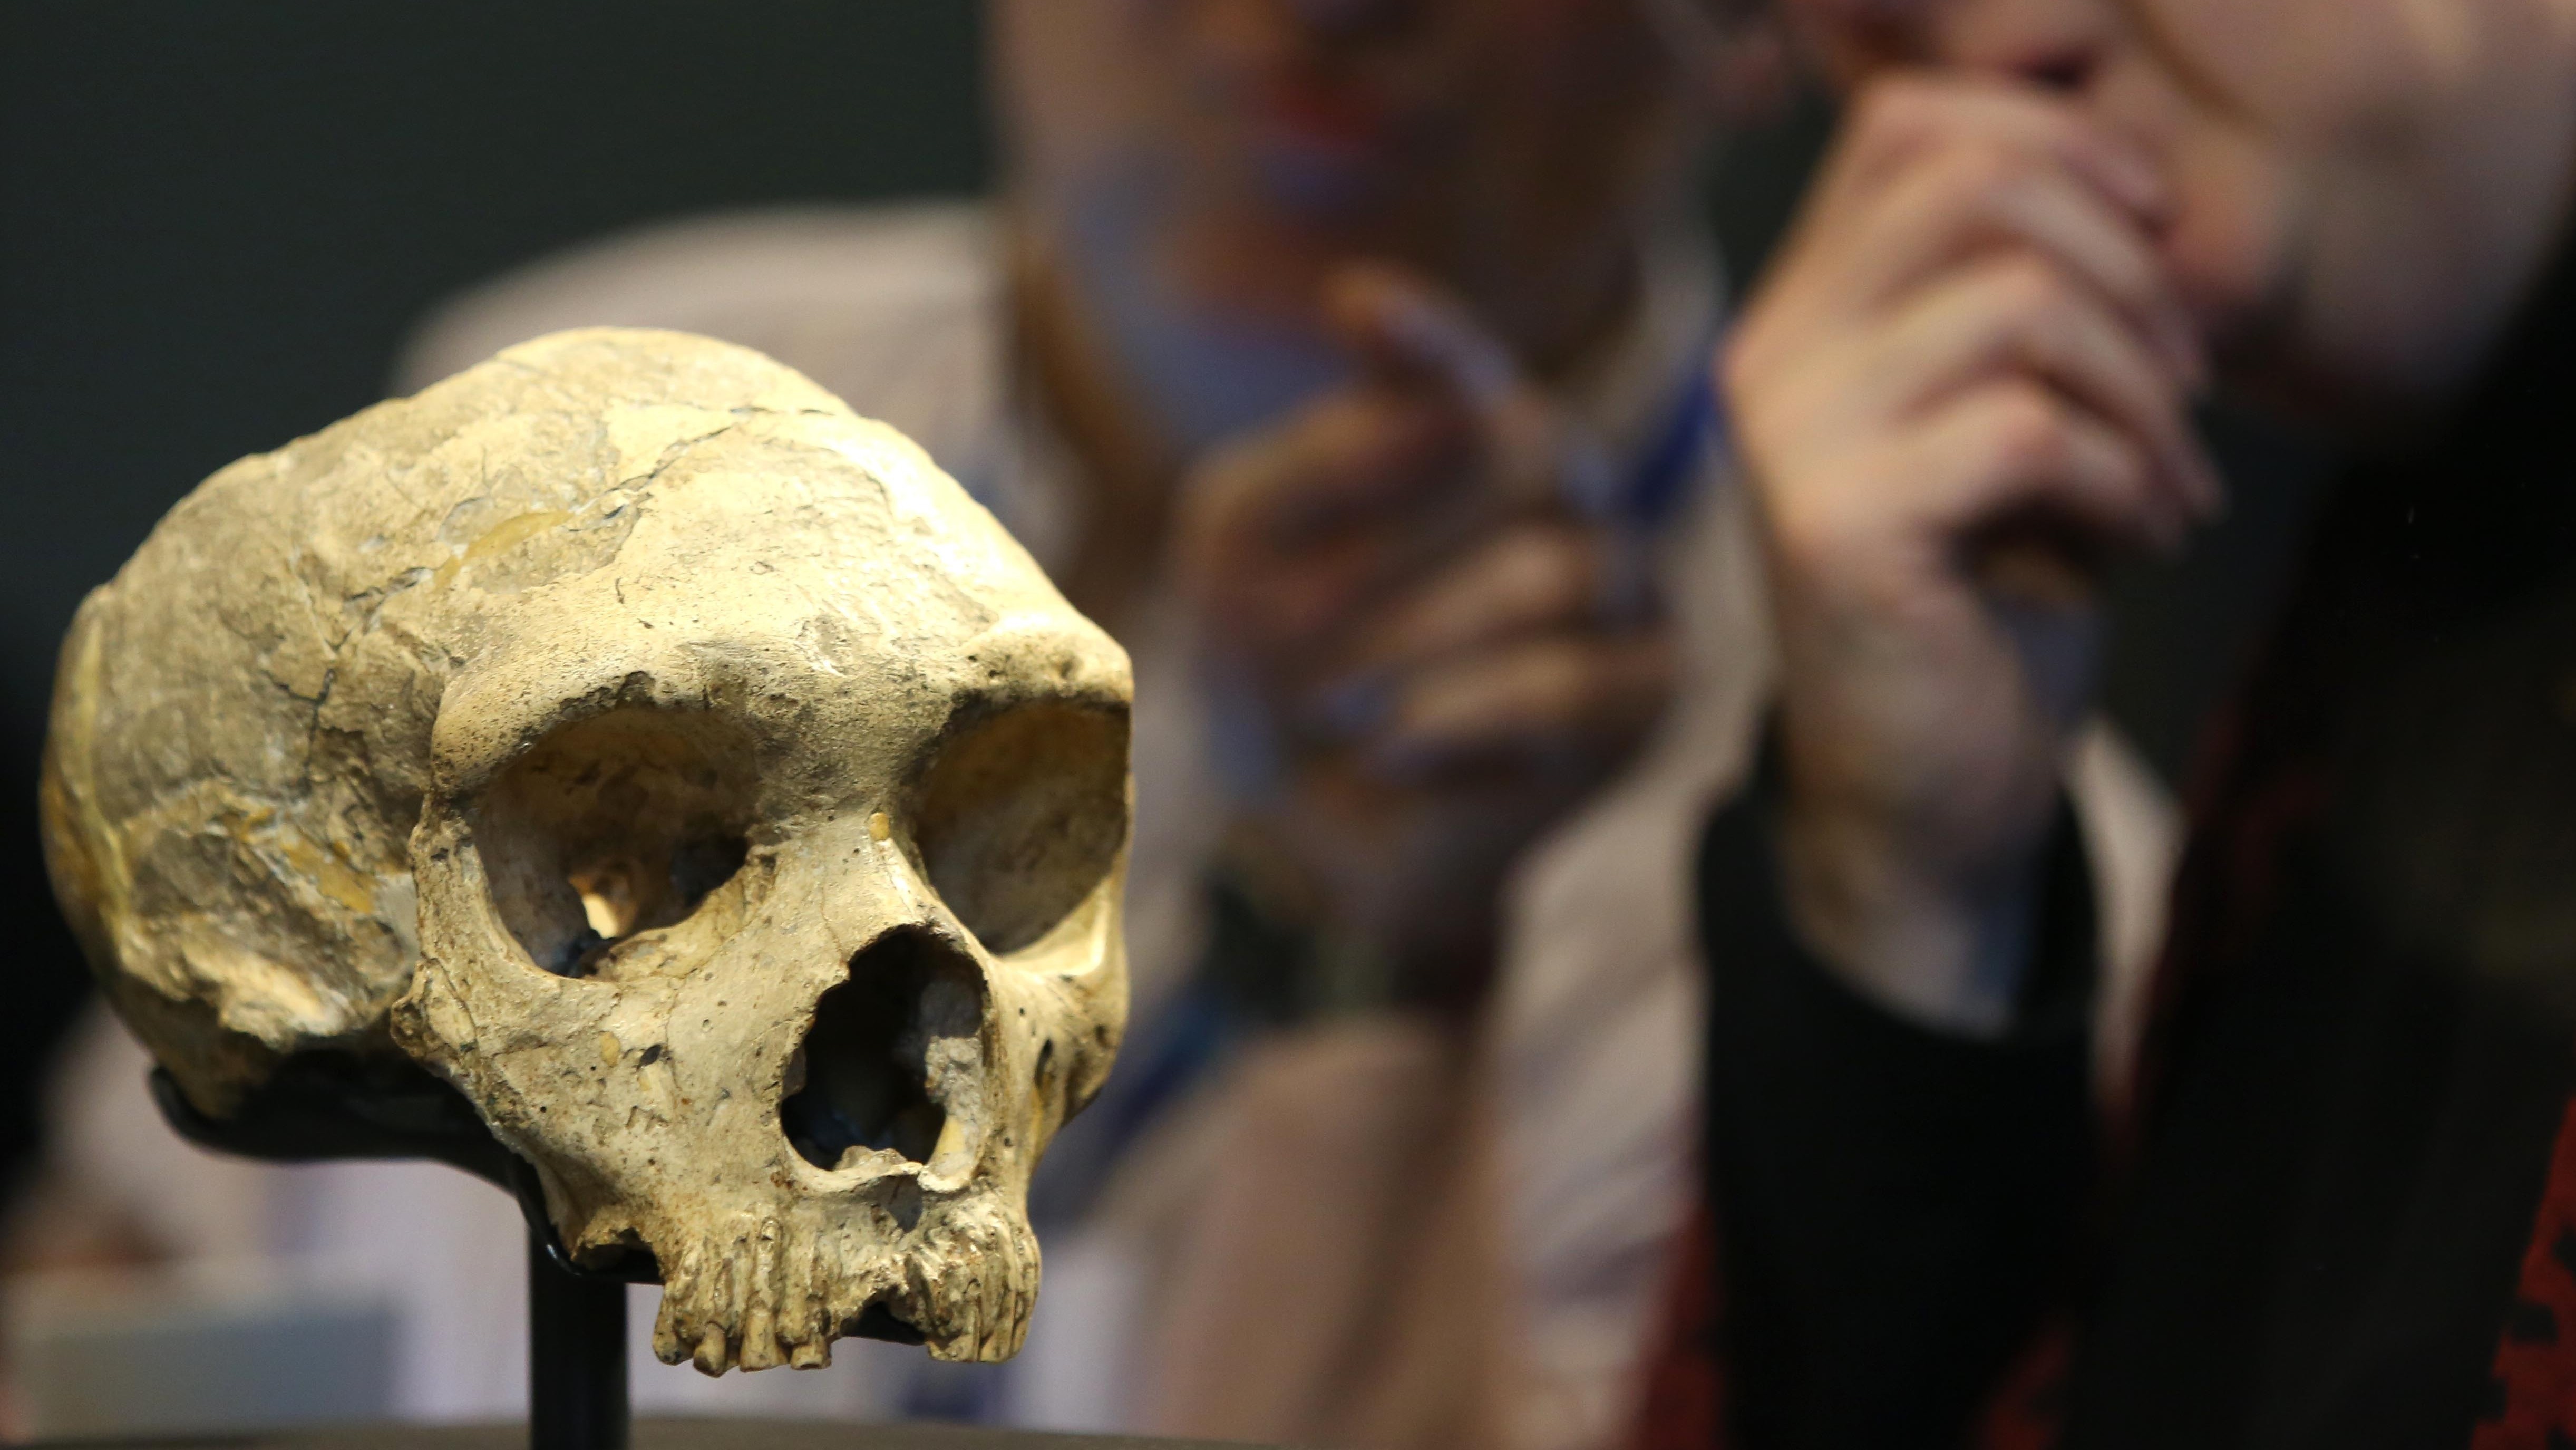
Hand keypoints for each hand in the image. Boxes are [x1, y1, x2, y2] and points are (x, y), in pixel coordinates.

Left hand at [1175, 265, 1673, 983]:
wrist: (1330, 836)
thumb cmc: (1282, 673)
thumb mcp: (1241, 564)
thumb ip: (1307, 471)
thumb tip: (1430, 413)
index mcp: (1465, 426)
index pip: (1459, 363)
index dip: (1425, 336)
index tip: (1355, 309)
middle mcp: (1565, 483)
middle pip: (1518, 454)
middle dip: (1378, 554)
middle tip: (1278, 637)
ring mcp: (1624, 581)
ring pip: (1543, 575)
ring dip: (1408, 647)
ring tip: (1331, 708)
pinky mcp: (1647, 690)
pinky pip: (1566, 684)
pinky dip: (1459, 716)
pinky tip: (1391, 746)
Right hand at [1722, 76, 2220, 1033]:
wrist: (1927, 799)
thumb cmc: (1985, 606)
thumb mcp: (2011, 415)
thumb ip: (2030, 295)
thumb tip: (2135, 199)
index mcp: (1804, 314)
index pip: (1908, 125)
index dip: (2055, 140)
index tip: (2151, 230)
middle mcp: (1769, 358)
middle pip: (1970, 185)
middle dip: (2126, 269)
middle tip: (2187, 382)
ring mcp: (1788, 441)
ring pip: (2015, 303)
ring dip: (2144, 391)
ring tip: (2174, 479)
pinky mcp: (1834, 529)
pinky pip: (2023, 429)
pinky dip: (2123, 476)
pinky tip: (2143, 538)